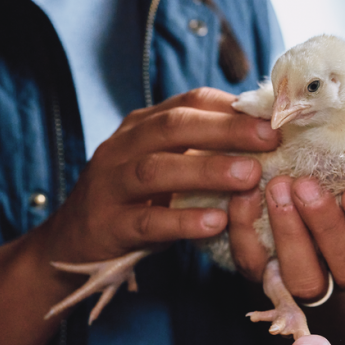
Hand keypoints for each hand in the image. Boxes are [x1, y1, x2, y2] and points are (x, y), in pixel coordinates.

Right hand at [42, 88, 279, 264]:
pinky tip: (215, 223)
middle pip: (175, 128)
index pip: (190, 102)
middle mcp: (124, 147)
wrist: (71, 242)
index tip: (274, 117)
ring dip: (207, 170)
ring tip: (249, 176)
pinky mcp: (108, 225)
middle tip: (269, 139)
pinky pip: (147, 221)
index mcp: (143, 126)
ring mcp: (111, 184)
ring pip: (158, 169)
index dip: (233, 107)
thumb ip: (203, 149)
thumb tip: (265, 135)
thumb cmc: (135, 200)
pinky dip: (182, 221)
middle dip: (226, 130)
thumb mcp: (165, 165)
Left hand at [228, 142, 344, 299]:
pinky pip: (256, 264)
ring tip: (279, 187)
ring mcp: (314, 277)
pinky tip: (245, 194)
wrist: (312, 179)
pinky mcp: (269, 272)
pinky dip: (247, 229)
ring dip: (290, 235)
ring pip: (306, 280)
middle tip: (308, 185)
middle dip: (328, 228)